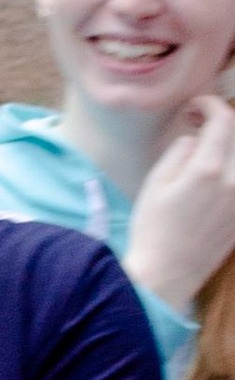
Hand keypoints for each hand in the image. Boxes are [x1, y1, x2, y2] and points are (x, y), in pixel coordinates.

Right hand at [124, 95, 234, 320]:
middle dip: (221, 122)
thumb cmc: (153, 229)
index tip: (195, 108)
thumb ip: (180, 152)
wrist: (167, 274)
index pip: (223, 120)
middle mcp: (234, 182)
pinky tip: (215, 174)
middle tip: (200, 124)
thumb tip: (196, 140)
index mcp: (208, 170)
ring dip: (228, 148)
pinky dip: (231, 170)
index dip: (209, 105)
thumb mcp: (156, 183)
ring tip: (209, 151)